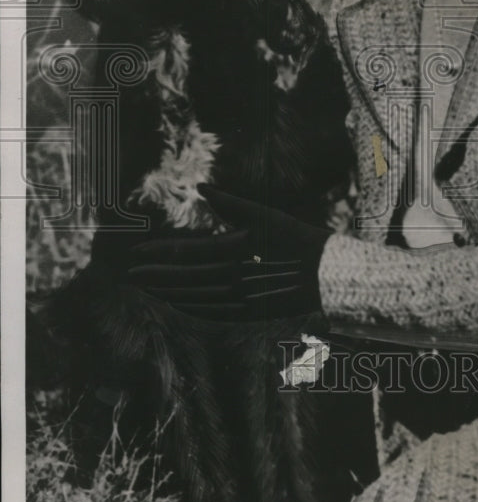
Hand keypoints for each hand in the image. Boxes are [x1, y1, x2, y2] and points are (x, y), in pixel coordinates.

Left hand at [125, 185, 330, 321]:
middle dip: (153, 276)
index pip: (185, 253)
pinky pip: (210, 313)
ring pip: (192, 298)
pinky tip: (175, 305)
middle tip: (129, 275)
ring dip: (166, 294)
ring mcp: (239, 298)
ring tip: (146, 289)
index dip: (157, 253)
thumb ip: (230, 203)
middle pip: (182, 278)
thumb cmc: (295, 237)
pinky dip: (189, 309)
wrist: (325, 272)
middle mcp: (232, 277)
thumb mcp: (265, 214)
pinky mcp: (247, 312)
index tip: (135, 253)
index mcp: (234, 250)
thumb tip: (202, 187)